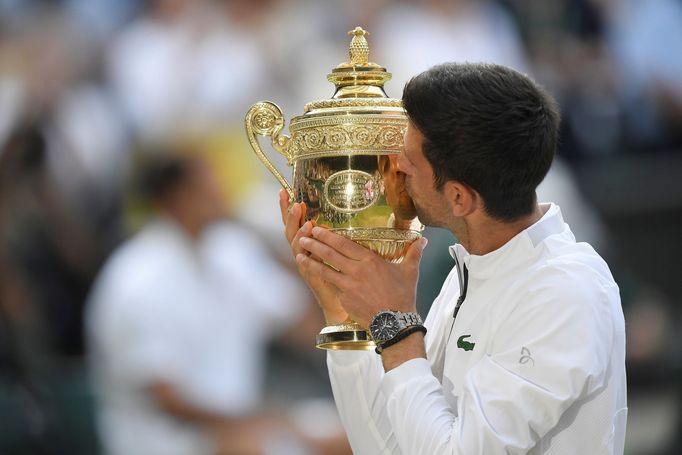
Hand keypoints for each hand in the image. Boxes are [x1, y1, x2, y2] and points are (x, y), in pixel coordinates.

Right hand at [279, 190, 346, 324]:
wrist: (340, 304)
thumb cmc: (343, 277)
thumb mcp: (341, 253)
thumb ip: (343, 236)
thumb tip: (356, 216)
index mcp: (310, 245)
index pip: (297, 223)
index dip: (288, 208)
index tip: (284, 191)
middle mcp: (303, 252)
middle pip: (290, 229)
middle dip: (286, 213)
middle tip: (288, 197)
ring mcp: (303, 263)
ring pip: (293, 241)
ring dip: (295, 225)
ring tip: (297, 211)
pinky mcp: (308, 273)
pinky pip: (302, 258)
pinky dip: (301, 247)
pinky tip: (304, 236)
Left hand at [295, 225, 427, 327]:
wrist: (395, 323)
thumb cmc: (403, 296)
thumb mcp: (410, 272)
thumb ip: (414, 253)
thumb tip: (424, 240)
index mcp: (370, 261)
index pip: (344, 245)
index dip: (329, 236)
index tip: (317, 229)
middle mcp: (356, 271)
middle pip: (330, 254)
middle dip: (314, 244)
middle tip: (302, 236)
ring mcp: (348, 286)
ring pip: (325, 270)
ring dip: (310, 261)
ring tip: (298, 254)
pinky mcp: (344, 299)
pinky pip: (330, 286)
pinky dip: (318, 278)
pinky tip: (311, 273)